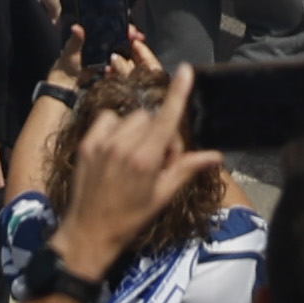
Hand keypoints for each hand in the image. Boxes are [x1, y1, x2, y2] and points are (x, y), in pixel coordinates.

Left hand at [58, 64, 221, 257]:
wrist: (89, 232)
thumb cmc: (130, 218)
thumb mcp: (162, 196)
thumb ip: (186, 169)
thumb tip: (217, 156)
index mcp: (146, 159)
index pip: (167, 117)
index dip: (178, 92)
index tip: (186, 70)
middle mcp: (123, 145)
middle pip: (152, 119)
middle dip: (160, 134)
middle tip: (158, 161)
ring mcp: (102, 142)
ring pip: (131, 118)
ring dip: (139, 130)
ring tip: (136, 156)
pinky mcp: (87, 143)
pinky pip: (108, 119)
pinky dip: (116, 127)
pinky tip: (117, 147)